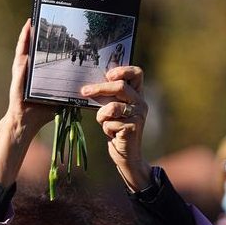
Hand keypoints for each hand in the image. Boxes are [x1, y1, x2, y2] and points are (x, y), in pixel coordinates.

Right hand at [0, 20, 59, 186]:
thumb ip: (73, 86)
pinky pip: (22, 51)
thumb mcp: (62, 94)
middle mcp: (33, 67)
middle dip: (44, 31)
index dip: (55, 40)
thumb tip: (93, 81)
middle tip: (51, 14)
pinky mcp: (19, 70)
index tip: (64, 27)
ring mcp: (24, 67)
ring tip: (39, 15)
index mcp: (43, 71)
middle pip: (40, 45)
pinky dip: (25, 38)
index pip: (50, 52)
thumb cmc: (44, 110)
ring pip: (29, 44)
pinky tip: (29, 26)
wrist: (27, 121)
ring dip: (33, 30)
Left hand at [83, 65, 150, 190]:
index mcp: (137, 94)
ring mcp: (139, 116)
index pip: (137, 73)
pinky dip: (106, 128)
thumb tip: (89, 83)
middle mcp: (141, 103)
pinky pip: (110, 123)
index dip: (123, 70)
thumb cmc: (115, 129)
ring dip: (102, 115)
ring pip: (112, 107)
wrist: (126, 155)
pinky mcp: (133, 128)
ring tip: (104, 123)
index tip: (108, 74)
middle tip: (84, 91)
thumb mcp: (112, 109)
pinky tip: (112, 134)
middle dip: (100, 88)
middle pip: (120, 86)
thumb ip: (108, 96)